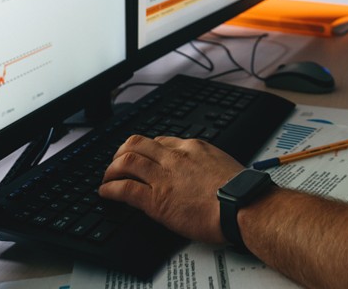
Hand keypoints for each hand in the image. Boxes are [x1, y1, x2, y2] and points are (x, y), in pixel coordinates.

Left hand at [99, 135, 243, 243]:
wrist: (242, 205)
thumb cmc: (240, 192)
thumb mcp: (224, 167)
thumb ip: (207, 165)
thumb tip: (204, 175)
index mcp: (194, 147)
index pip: (161, 141)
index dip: (147, 149)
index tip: (143, 156)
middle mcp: (175, 157)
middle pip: (138, 144)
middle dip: (122, 151)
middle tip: (117, 162)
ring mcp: (164, 176)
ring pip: (127, 161)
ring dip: (111, 169)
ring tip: (107, 177)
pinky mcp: (156, 198)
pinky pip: (125, 188)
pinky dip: (110, 189)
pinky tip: (105, 193)